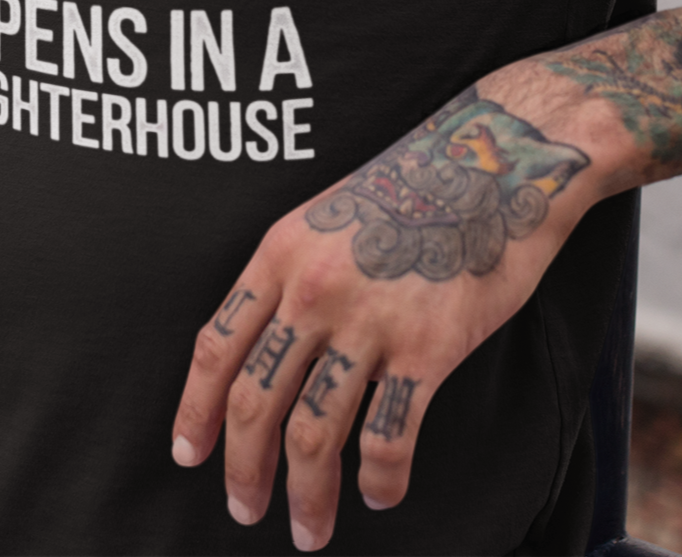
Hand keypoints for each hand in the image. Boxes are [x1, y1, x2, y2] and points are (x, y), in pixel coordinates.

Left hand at [170, 84, 595, 550]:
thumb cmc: (414, 186)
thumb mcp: (327, 214)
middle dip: (244, 470)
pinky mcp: (428, 348)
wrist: (493, 162)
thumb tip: (268, 351)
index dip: (196, 409)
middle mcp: (314, 289)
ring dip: (305, 497)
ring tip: (307, 530)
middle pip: (255, 402)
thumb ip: (292, 276)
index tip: (188, 453)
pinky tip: (381, 494)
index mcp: (281, 253)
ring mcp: (369, 320)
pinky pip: (388, 438)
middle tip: (243, 508)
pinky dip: (380, 480)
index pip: (217, 346)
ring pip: (313, 434)